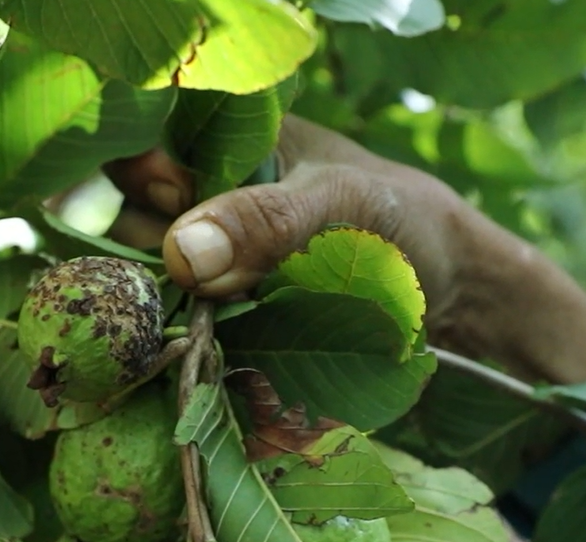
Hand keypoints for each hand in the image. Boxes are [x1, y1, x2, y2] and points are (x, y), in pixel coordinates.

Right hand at [104, 114, 585, 385]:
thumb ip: (266, 219)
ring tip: (215, 323)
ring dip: (167, 309)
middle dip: (150, 258)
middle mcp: (204, 198)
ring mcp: (210, 261)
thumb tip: (184, 254)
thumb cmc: (407, 221)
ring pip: (148, 282)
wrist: (457, 296)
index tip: (172, 214)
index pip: (135, 153)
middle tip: (203, 283)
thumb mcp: (341, 206)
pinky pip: (179, 327)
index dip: (136, 185)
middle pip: (128, 224)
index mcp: (223, 143)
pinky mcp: (221, 314)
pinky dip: (187, 344)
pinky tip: (210, 354)